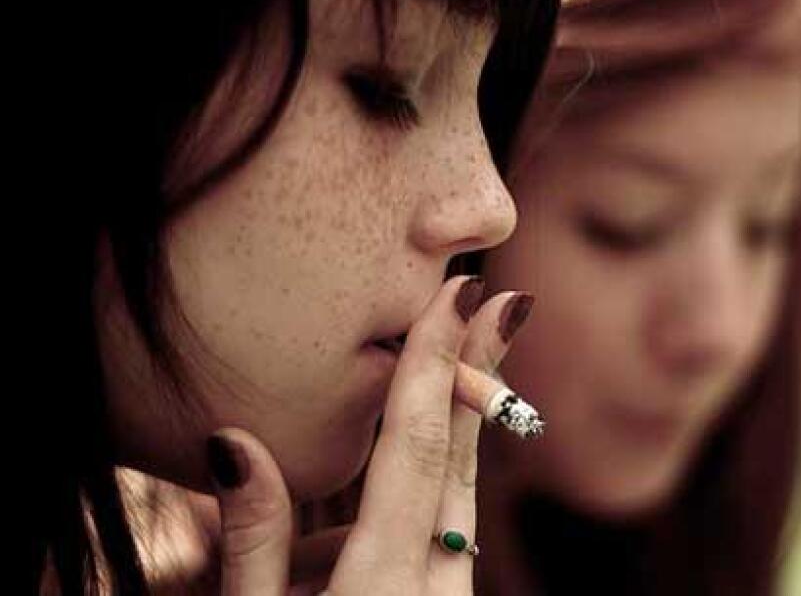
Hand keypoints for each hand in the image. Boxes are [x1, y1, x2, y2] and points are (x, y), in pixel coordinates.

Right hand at [207, 276, 533, 593]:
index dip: (436, 362)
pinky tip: (316, 576)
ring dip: (415, 459)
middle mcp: (435, 587)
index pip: (413, 448)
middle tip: (507, 303)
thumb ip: (251, 538)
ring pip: (447, 497)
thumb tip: (234, 442)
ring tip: (325, 525)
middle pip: (456, 457)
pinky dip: (394, 520)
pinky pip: (433, 536)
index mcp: (383, 584)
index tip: (467, 294)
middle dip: (472, 375)